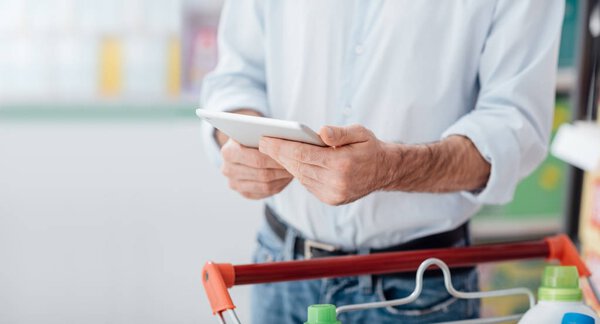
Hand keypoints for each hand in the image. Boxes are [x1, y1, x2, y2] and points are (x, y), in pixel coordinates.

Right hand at [221, 139, 293, 199]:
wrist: (241, 146)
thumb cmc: (252, 135)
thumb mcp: (255, 129)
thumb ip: (266, 133)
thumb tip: (288, 138)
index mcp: (228, 152)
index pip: (256, 159)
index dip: (276, 159)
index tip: (292, 156)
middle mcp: (227, 170)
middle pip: (261, 174)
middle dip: (281, 170)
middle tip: (298, 166)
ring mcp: (234, 183)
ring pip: (265, 186)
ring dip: (282, 179)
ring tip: (295, 171)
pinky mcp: (244, 193)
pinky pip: (265, 193)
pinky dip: (278, 186)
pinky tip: (287, 179)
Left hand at [259, 124, 391, 205]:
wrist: (384, 171)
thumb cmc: (369, 147)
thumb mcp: (360, 132)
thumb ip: (340, 132)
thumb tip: (321, 132)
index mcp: (342, 163)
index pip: (303, 154)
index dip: (281, 146)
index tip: (265, 139)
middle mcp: (337, 182)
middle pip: (298, 166)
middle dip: (278, 155)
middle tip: (262, 144)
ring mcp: (333, 194)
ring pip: (301, 177)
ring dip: (286, 165)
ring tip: (272, 152)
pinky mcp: (331, 200)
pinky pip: (308, 184)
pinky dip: (299, 173)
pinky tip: (290, 163)